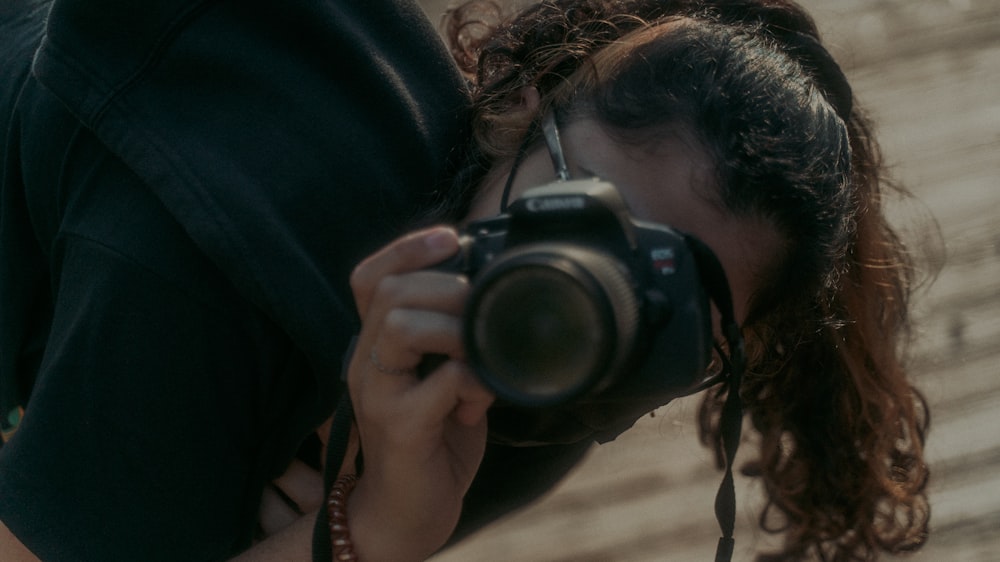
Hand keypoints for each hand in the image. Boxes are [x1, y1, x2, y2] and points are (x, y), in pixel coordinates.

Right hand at [345, 226, 494, 560]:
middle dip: (446, 286)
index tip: (452, 236)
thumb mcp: (442, 382)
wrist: (404, 515)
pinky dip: (474, 380)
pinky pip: (440, 383)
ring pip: (402, 325)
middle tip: (480, 307)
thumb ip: (457, 345)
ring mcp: (377, 392)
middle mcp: (366, 362)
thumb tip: (496, 307)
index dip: (407, 247)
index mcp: (375, 345)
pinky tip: (483, 397)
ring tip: (478, 350)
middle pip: (390, 291)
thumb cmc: (430, 444)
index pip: (370, 277)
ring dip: (455, 328)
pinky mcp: (398, 425)